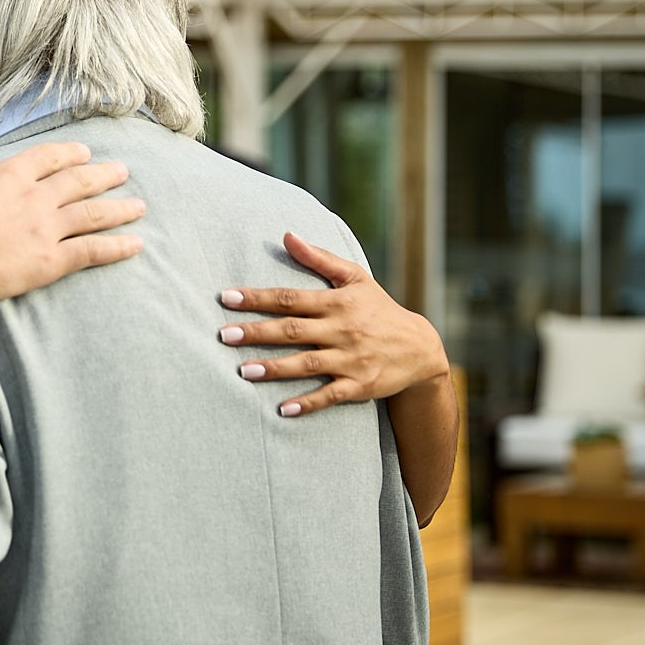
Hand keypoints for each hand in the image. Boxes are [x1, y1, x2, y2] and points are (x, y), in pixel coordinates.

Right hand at [0, 143, 143, 306]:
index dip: (68, 153)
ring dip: (119, 208)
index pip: (47, 157)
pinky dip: (117, 247)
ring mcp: (45, 231)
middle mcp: (34, 198)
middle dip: (104, 175)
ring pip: (92, 214)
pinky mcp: (49, 263)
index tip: (83, 153)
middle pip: (79, 182)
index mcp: (7, 175)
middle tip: (122, 172)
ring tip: (139, 206)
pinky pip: (91, 252)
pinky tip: (136, 244)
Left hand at [220, 232, 447, 416]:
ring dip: (275, 368)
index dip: (258, 298)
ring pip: (308, 364)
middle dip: (257, 332)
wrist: (420, 348)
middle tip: (224, 335)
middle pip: (293, 331)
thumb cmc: (378, 309)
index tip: (227, 297)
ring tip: (243, 370)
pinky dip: (308, 403)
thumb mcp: (355, 278)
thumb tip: (286, 235)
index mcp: (336, 303)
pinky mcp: (360, 385)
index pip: (290, 299)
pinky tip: (283, 409)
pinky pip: (330, 395)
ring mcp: (351, 359)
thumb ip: (319, 258)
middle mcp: (342, 330)